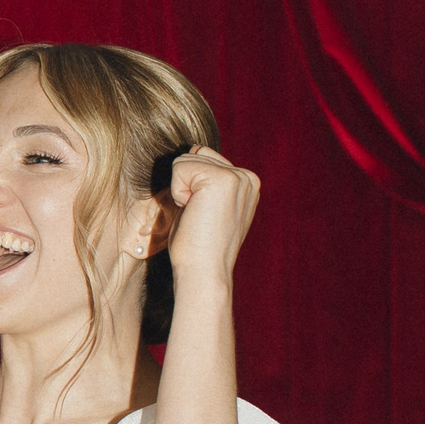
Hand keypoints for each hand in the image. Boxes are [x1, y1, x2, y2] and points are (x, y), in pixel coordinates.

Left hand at [160, 146, 259, 284]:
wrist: (203, 272)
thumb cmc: (196, 246)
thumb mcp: (207, 207)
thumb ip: (206, 182)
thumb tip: (193, 151)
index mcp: (246, 183)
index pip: (204, 159)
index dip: (190, 187)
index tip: (202, 215)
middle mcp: (247, 177)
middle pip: (196, 153)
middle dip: (185, 185)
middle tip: (198, 216)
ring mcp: (238, 176)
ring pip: (186, 159)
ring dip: (181, 189)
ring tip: (196, 215)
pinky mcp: (223, 179)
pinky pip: (180, 167)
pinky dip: (177, 191)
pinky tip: (192, 212)